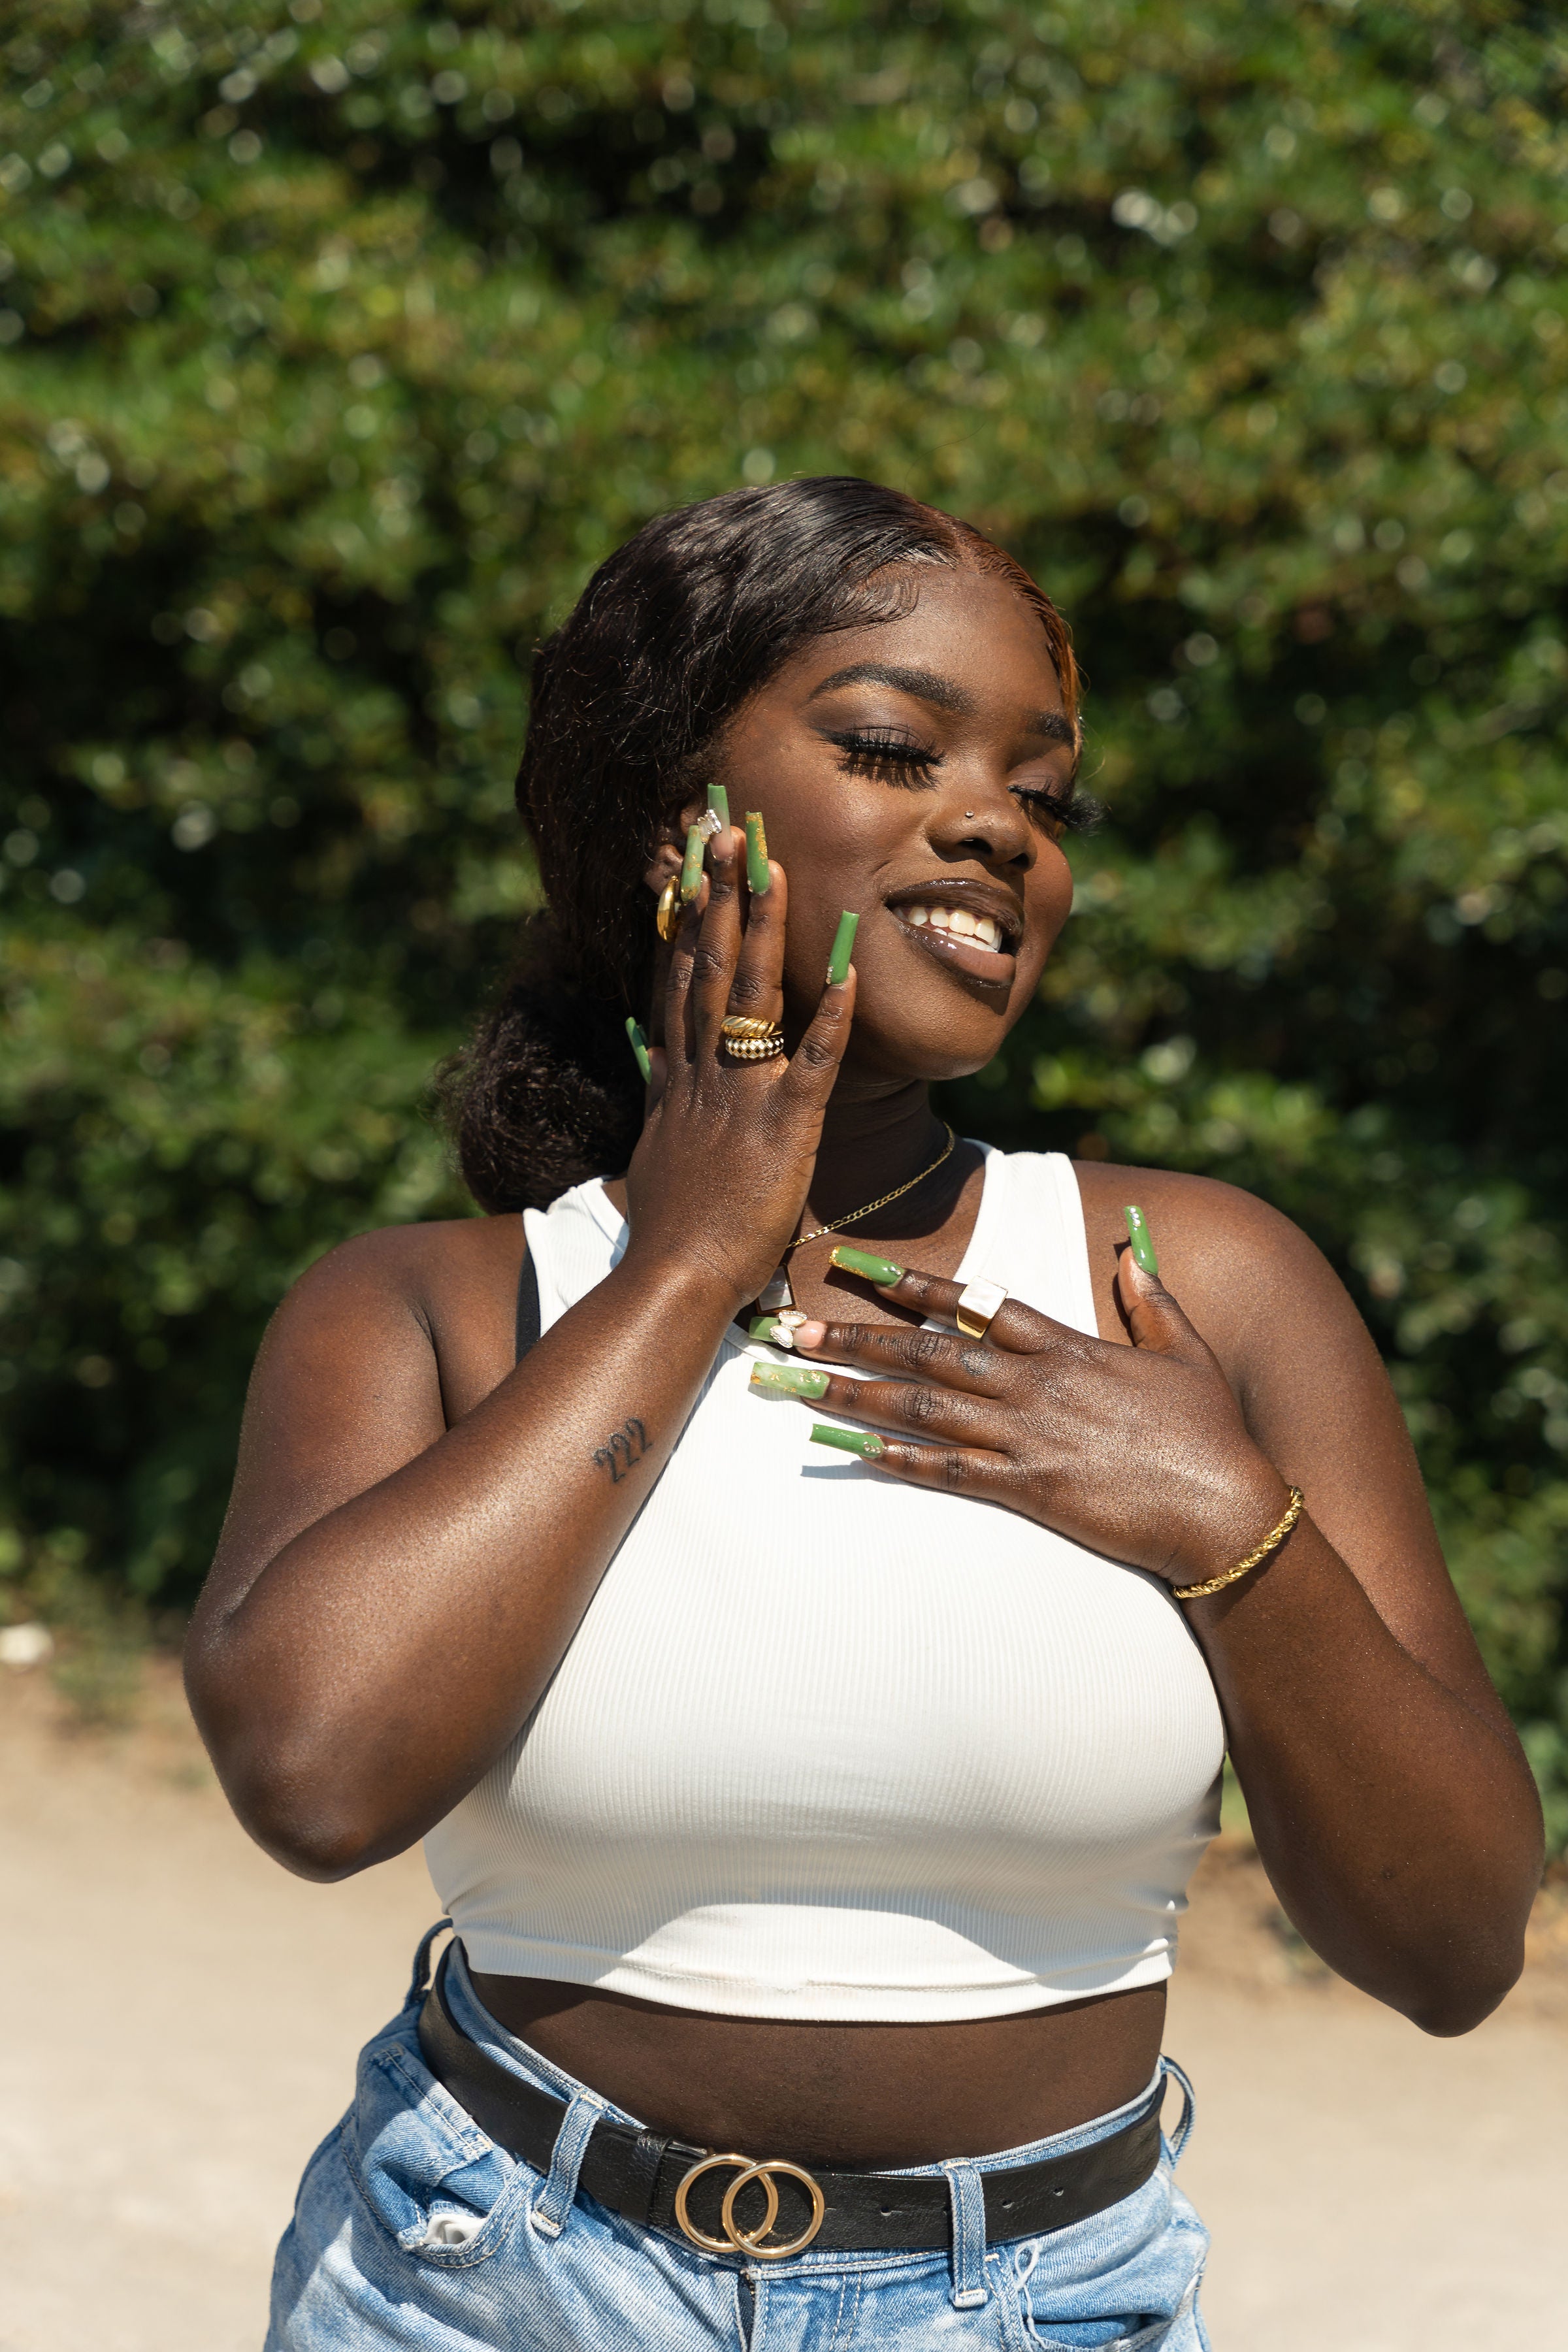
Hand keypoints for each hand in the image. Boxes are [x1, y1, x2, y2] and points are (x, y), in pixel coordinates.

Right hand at [622, 823, 855, 1309]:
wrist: (671, 1280)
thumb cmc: (672, 1231)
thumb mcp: (657, 1150)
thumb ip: (661, 1101)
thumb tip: (652, 1063)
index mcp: (677, 1079)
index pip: (679, 982)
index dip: (685, 921)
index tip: (689, 869)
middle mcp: (704, 1074)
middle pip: (710, 968)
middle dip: (719, 895)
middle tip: (726, 831)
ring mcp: (742, 1097)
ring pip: (753, 996)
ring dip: (766, 927)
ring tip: (775, 865)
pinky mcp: (785, 1129)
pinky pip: (814, 1061)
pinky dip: (833, 1013)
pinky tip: (850, 968)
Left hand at [789, 1251, 1291, 1586]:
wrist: (1225, 1512)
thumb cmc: (1212, 1434)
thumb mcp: (1187, 1352)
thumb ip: (1155, 1298)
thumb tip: (1134, 1251)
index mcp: (1068, 1347)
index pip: (977, 1303)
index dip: (915, 1285)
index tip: (861, 1269)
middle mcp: (1037, 1384)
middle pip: (931, 1351)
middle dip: (858, 1338)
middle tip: (797, 1328)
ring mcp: (1029, 1436)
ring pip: (925, 1406)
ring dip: (857, 1394)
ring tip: (800, 1384)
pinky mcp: (1029, 1489)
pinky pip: (949, 1472)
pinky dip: (896, 1460)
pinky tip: (850, 1452)